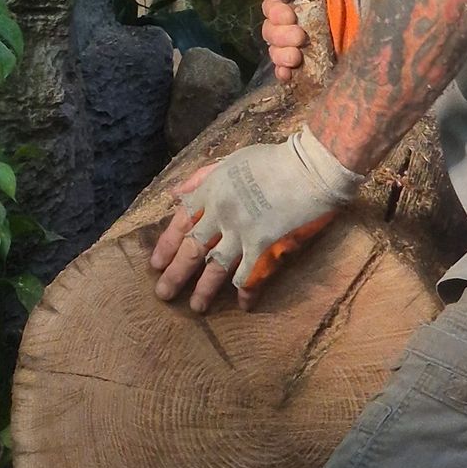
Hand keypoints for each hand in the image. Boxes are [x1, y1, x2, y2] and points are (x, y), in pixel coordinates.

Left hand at [148, 128, 359, 312]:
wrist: (310, 168)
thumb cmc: (274, 160)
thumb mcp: (232, 160)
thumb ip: (202, 177)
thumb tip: (176, 193)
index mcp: (211, 192)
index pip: (180, 222)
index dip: (166, 244)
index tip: (156, 263)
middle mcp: (220, 215)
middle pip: (191, 249)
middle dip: (175, 274)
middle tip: (163, 293)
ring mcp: (241, 234)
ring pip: (215, 268)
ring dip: (204, 290)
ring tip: (196, 307)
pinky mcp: (264, 249)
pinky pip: (250, 276)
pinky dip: (246, 291)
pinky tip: (243, 305)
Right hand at [257, 0, 361, 85]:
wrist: (381, 33)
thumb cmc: (356, 1)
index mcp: (299, 4)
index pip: (271, 8)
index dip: (274, 12)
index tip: (290, 16)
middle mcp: (298, 25)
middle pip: (270, 31)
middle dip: (280, 34)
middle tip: (300, 37)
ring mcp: (304, 49)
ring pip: (275, 52)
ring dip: (280, 54)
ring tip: (298, 56)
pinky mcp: (312, 69)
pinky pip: (286, 73)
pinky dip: (282, 73)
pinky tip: (289, 73)